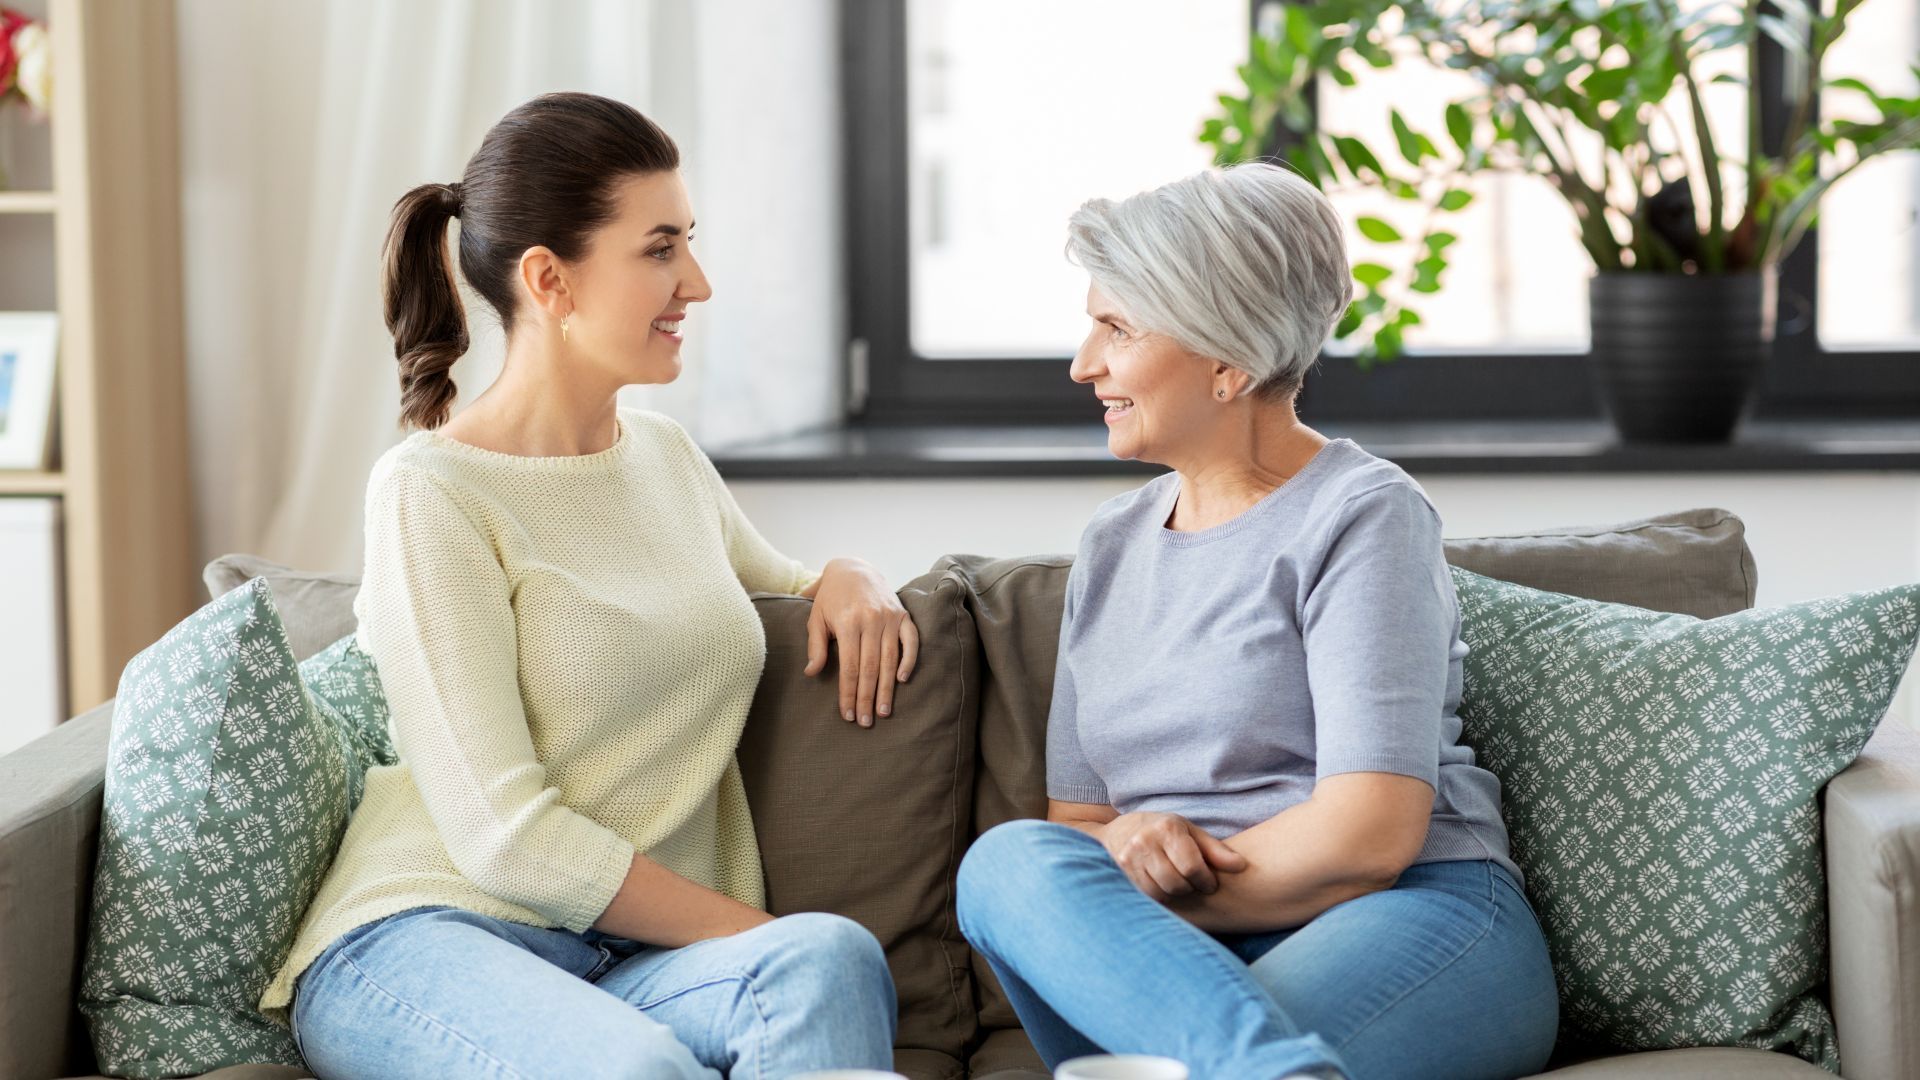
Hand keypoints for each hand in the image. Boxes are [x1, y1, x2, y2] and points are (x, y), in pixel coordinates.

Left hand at [803, 557, 919, 726]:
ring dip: (887, 688)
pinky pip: (911, 641)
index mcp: (848, 622)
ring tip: (883, 711)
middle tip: (866, 722)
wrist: (854, 568)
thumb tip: (811, 673)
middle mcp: (871, 620)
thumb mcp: (816, 617)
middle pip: (870, 668)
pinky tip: (903, 680)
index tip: (848, 714)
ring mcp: (890, 617)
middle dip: (868, 697)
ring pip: (890, 659)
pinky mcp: (903, 614)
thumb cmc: (831, 598)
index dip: (849, 693)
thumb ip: (816, 646)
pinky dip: (909, 660)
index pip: (850, 667)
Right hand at [1100, 812, 1248, 901]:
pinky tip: (1163, 886)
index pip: (1192, 867)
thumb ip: (1215, 850)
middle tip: (1194, 884)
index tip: (1210, 884)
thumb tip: (1241, 866)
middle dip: (1190, 888)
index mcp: (1167, 828)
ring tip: (1178, 884)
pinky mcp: (1120, 873)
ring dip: (1174, 894)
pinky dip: (1159, 896)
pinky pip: (1147, 897)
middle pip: (1177, 884)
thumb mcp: (1191, 832)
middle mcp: (1144, 841)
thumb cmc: (1163, 831)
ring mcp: (1128, 859)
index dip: (1206, 881)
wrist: (1120, 831)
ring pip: (1161, 893)